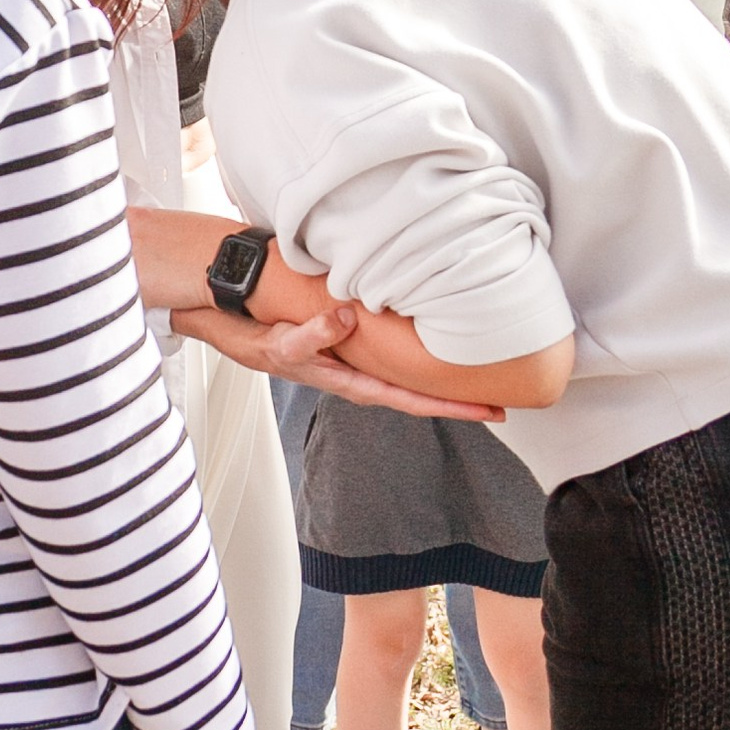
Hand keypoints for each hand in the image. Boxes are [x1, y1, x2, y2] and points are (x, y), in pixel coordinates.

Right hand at [169, 302, 503, 421]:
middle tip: (502, 399)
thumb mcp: (280, 341)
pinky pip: (389, 348)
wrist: (228, 319)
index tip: (489, 411)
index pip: (409, 400)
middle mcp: (356, 372)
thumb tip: (350, 318)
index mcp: (348, 380)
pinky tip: (433, 337)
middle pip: (416, 392)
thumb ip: (313, 334)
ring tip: (476, 371)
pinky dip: (415, 348)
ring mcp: (352, 357)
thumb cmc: (252, 336)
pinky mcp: (347, 338)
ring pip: (404, 371)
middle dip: (456, 398)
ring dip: (437, 375)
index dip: (450, 407)